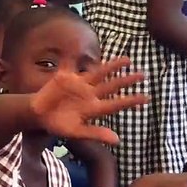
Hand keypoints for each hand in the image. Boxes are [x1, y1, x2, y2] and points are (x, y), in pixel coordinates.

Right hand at [28, 58, 147, 145]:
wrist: (39, 116)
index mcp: (93, 108)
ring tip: (127, 59)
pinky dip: (73, 56)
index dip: (130, 101)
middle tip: (143, 75)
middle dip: (126, 80)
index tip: (146, 98)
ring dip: (113, 66)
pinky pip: (71, 64)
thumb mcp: (77, 132)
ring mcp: (79, 84)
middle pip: (112, 85)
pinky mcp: (66, 76)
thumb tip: (117, 140)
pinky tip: (81, 45)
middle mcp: (90, 94)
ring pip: (99, 72)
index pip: (115, 104)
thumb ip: (96, 133)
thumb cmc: (59, 125)